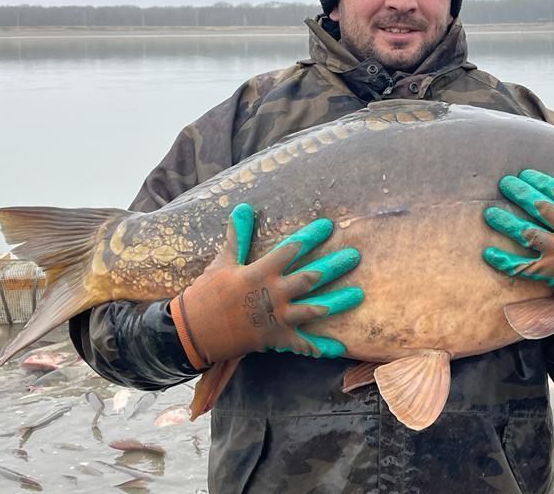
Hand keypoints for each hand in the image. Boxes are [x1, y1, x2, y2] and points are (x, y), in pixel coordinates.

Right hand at [170, 203, 361, 368]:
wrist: (194, 331)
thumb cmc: (208, 292)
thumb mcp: (222, 262)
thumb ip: (237, 236)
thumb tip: (242, 207)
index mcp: (261, 272)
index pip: (291, 249)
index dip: (311, 236)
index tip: (329, 226)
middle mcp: (274, 293)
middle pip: (310, 277)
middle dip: (334, 266)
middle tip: (355, 256)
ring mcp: (277, 318)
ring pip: (314, 309)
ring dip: (337, 302)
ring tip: (359, 294)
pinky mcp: (276, 339)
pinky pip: (303, 345)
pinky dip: (321, 347)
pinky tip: (341, 347)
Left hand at [482, 161, 553, 319]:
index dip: (537, 180)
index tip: (524, 174)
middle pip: (537, 206)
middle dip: (518, 192)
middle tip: (504, 184)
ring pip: (526, 233)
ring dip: (505, 222)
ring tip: (489, 213)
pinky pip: (524, 267)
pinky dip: (504, 262)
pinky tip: (488, 253)